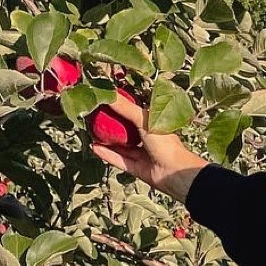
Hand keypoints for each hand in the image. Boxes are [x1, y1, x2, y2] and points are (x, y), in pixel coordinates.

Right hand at [89, 87, 207, 199]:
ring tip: (90, 133)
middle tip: (93, 118)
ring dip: (106, 141)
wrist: (175, 171)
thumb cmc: (164, 141)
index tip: (102, 102)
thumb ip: (126, 107)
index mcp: (153, 125)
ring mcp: (143, 155)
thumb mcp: (144, 119)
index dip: (120, 108)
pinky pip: (120, 160)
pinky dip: (108, 154)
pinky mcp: (138, 169)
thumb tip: (107, 93)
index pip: (133, 114)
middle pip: (126, 131)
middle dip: (111, 126)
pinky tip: (95, 147)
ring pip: (121, 147)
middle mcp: (148, 139)